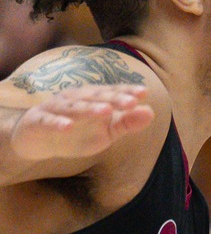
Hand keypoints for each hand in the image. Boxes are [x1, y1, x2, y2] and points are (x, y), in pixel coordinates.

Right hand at [8, 86, 153, 161]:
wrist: (37, 141)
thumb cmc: (76, 133)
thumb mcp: (106, 132)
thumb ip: (127, 123)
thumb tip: (151, 112)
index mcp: (91, 99)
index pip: (111, 93)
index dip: (126, 92)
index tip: (144, 92)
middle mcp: (74, 99)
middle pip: (95, 97)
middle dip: (114, 99)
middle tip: (132, 102)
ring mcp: (55, 109)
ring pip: (73, 107)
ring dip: (89, 108)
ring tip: (106, 111)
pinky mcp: (38, 121)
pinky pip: (48, 121)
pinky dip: (57, 123)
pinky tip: (67, 127)